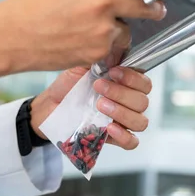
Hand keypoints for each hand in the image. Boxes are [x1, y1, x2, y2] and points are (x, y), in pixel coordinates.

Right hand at [0, 0, 179, 83]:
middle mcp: (102, 1)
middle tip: (155, 8)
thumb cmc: (40, 2)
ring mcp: (101, 29)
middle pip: (147, 5)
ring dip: (120, 28)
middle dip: (154, 8)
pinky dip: (106, 45)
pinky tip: (82, 39)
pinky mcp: (98, 52)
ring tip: (90, 26)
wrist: (13, 34)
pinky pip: (115, 47)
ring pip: (129, 29)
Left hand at [31, 67, 151, 149]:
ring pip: (140, 122)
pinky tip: (109, 127)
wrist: (50, 105)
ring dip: (122, 112)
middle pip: (142, 102)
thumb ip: (101, 59)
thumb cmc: (68, 85)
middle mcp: (128, 103)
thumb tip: (115, 53)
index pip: (144, 83)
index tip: (112, 72)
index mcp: (126, 85)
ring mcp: (122, 122)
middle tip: (98, 87)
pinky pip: (131, 142)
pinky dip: (124, 136)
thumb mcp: (83, 66)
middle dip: (121, 93)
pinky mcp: (113, 138)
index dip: (132, 78)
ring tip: (100, 106)